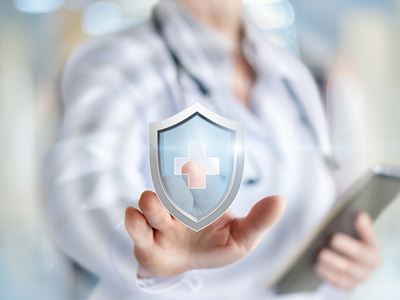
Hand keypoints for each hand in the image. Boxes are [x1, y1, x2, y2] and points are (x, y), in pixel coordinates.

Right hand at [125, 163, 285, 277]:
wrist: (187, 264)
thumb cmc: (214, 246)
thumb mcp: (241, 239)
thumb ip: (258, 221)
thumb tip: (281, 199)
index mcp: (202, 201)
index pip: (201, 183)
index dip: (198, 174)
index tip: (194, 165)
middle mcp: (180, 206)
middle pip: (173, 191)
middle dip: (176, 185)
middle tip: (181, 173)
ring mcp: (161, 221)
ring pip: (152, 208)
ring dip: (152, 204)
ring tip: (151, 201)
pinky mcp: (146, 240)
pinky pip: (136, 228)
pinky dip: (134, 222)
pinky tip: (135, 216)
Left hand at [315, 212, 380, 288]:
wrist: (348, 267)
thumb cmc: (347, 242)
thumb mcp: (351, 232)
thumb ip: (350, 222)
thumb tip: (350, 211)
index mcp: (373, 247)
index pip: (371, 236)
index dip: (366, 228)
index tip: (358, 216)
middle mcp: (370, 264)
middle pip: (360, 255)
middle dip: (347, 246)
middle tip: (332, 238)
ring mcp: (360, 276)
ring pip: (347, 270)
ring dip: (333, 261)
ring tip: (320, 253)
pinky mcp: (348, 285)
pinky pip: (337, 282)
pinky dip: (327, 273)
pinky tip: (316, 265)